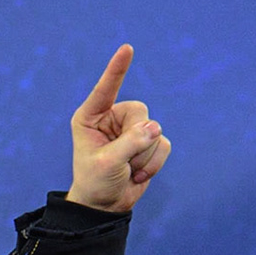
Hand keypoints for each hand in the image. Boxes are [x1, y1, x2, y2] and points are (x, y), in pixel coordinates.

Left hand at [66, 44, 169, 213]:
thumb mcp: (108, 163)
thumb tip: (156, 128)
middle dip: (136, 139)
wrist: (105, 206)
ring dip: (145, 156)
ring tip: (127, 169)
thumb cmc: (96, 182)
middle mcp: (112, 119)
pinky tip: (138, 174)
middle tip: (123, 160)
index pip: (105, 89)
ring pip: (154, 130)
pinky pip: (164, 144)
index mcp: (91, 117)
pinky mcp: (147, 142)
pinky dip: (155, 162)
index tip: (127, 48)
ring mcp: (131, 130)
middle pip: (140, 112)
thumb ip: (130, 143)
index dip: (117, 69)